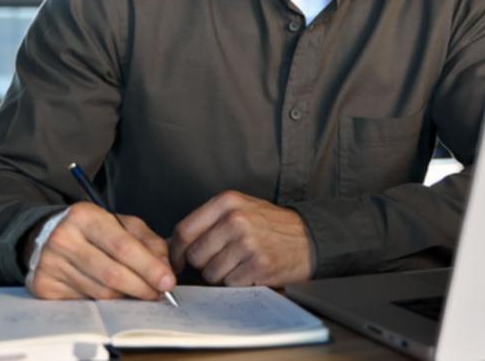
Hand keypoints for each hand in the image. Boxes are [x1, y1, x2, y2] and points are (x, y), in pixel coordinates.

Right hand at [24, 202, 175, 300]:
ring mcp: (51, 264)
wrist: (43, 235)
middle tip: (159, 294)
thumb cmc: (89, 230)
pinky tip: (114, 298)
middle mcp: (64, 239)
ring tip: (140, 295)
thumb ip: (145, 240)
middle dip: (141, 287)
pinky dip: (105, 304)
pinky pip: (84, 303)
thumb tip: (164, 266)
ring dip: (126, 298)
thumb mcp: (118, 223)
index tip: (167, 281)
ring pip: (100, 293)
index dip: (148, 267)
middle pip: (112, 274)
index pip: (123, 246)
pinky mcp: (43, 286)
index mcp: (85, 216)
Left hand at [170, 190, 312, 286]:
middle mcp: (235, 219)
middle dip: (203, 265)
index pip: (184, 230)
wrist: (310, 238)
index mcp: (227, 201)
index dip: (177, 251)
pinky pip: (230, 283)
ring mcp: (247, 242)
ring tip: (240, 264)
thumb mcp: (241, 209)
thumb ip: (209, 222)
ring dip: (221, 275)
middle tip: (221, 261)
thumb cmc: (271, 225)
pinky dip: (238, 283)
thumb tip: (174, 245)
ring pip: (211, 273)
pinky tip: (250, 271)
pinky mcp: (258, 264)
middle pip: (195, 255)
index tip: (178, 261)